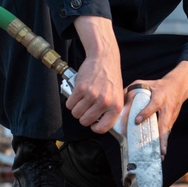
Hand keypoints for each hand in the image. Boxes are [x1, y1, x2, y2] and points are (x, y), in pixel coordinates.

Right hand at [66, 16, 123, 133]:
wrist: (104, 58)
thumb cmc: (111, 77)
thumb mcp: (117, 95)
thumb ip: (110, 110)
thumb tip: (100, 124)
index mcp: (116, 106)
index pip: (103, 128)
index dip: (95, 128)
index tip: (93, 123)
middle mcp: (104, 102)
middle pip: (85, 121)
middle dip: (82, 117)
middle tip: (85, 109)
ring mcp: (92, 95)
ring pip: (76, 113)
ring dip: (75, 109)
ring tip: (81, 101)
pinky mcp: (81, 88)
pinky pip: (70, 104)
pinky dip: (70, 101)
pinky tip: (76, 95)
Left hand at [127, 61, 187, 155]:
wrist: (177, 87)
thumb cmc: (157, 86)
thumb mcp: (144, 84)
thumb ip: (131, 90)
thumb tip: (118, 100)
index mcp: (159, 97)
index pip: (153, 105)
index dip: (145, 113)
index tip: (137, 120)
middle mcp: (166, 108)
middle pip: (164, 123)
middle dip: (161, 137)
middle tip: (158, 149)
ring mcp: (170, 116)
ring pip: (166, 131)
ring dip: (163, 143)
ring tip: (160, 155)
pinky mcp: (171, 121)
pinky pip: (166, 133)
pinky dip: (163, 143)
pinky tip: (161, 153)